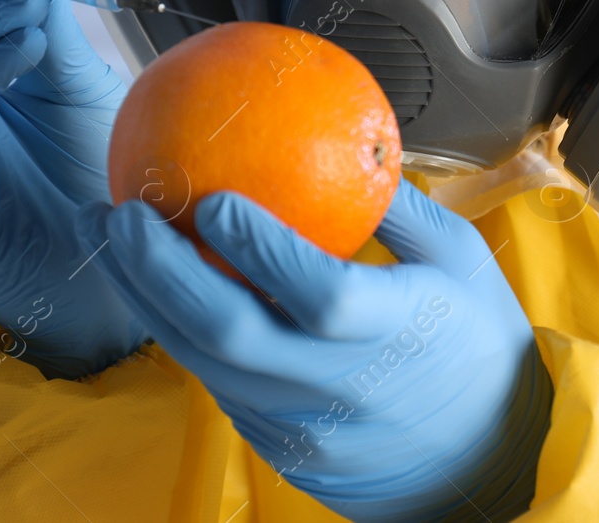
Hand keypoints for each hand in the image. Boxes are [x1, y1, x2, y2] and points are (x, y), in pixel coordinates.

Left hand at [78, 180, 551, 522]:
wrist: (487, 464)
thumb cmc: (477, 343)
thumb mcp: (463, 259)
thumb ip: (402, 205)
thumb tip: (351, 134)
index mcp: (395, 334)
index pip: (317, 294)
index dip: (259, 250)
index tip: (211, 199)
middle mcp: (339, 387)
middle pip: (230, 334)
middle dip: (162, 271)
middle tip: (122, 212)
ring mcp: (302, 425)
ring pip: (203, 364)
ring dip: (147, 299)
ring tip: (110, 239)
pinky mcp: (279, 446)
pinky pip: (218, 385)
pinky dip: (178, 332)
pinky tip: (153, 285)